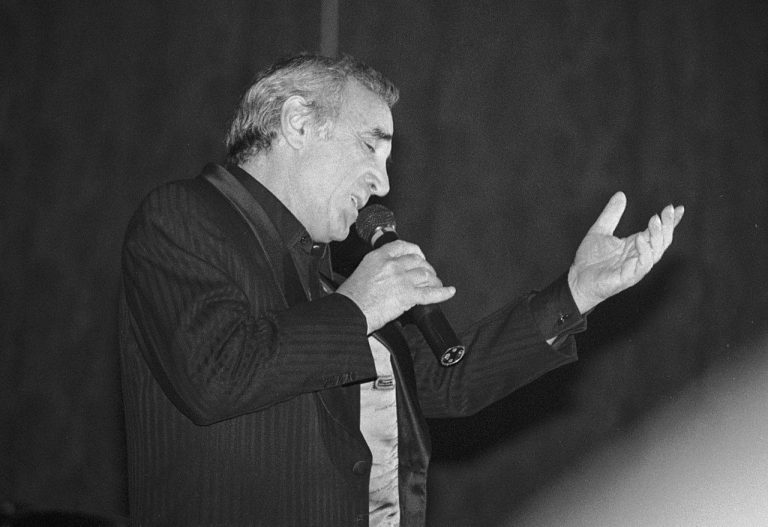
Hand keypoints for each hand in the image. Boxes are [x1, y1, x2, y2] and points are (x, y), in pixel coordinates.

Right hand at [336, 240, 455, 333]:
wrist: (349, 311)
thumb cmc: (351, 297)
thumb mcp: (362, 271)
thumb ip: (378, 268)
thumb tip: (390, 274)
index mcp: (379, 256)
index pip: (404, 247)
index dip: (416, 252)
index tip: (419, 257)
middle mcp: (392, 265)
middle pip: (418, 261)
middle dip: (426, 268)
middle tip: (428, 274)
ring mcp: (401, 279)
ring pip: (426, 275)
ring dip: (434, 280)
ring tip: (436, 284)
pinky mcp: (407, 295)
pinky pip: (430, 293)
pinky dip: (443, 293)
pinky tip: (449, 291)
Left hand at [568, 191, 684, 313]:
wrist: (577, 279)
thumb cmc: (589, 259)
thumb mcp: (600, 230)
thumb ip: (611, 214)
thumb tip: (621, 194)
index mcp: (636, 245)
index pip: (658, 232)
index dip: (670, 221)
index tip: (678, 208)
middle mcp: (639, 256)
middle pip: (661, 241)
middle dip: (667, 225)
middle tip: (668, 210)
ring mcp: (635, 267)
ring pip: (656, 252)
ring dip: (658, 236)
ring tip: (655, 220)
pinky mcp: (628, 277)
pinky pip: (642, 265)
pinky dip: (644, 252)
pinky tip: (640, 238)